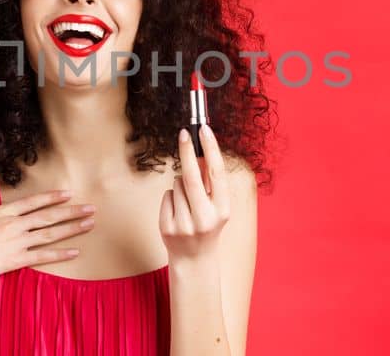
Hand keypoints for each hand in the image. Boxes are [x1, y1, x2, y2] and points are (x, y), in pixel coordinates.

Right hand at [0, 167, 96, 296]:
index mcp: (0, 213)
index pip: (32, 202)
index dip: (51, 197)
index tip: (68, 194)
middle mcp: (12, 225)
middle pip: (48, 216)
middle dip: (71, 211)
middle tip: (91, 208)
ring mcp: (15, 243)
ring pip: (50, 234)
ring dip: (72, 229)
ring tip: (89, 224)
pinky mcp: (15, 261)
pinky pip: (42, 256)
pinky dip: (60, 254)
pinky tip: (75, 252)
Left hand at [159, 124, 230, 261]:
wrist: (195, 259)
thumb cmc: (207, 225)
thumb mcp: (216, 207)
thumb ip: (210, 183)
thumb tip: (201, 150)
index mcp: (222, 210)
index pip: (216, 174)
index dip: (211, 149)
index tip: (204, 129)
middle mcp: (205, 218)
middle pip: (191, 176)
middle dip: (187, 151)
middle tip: (183, 134)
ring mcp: (185, 224)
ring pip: (176, 184)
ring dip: (180, 185)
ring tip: (188, 203)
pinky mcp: (168, 228)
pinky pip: (166, 196)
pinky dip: (171, 198)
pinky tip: (178, 212)